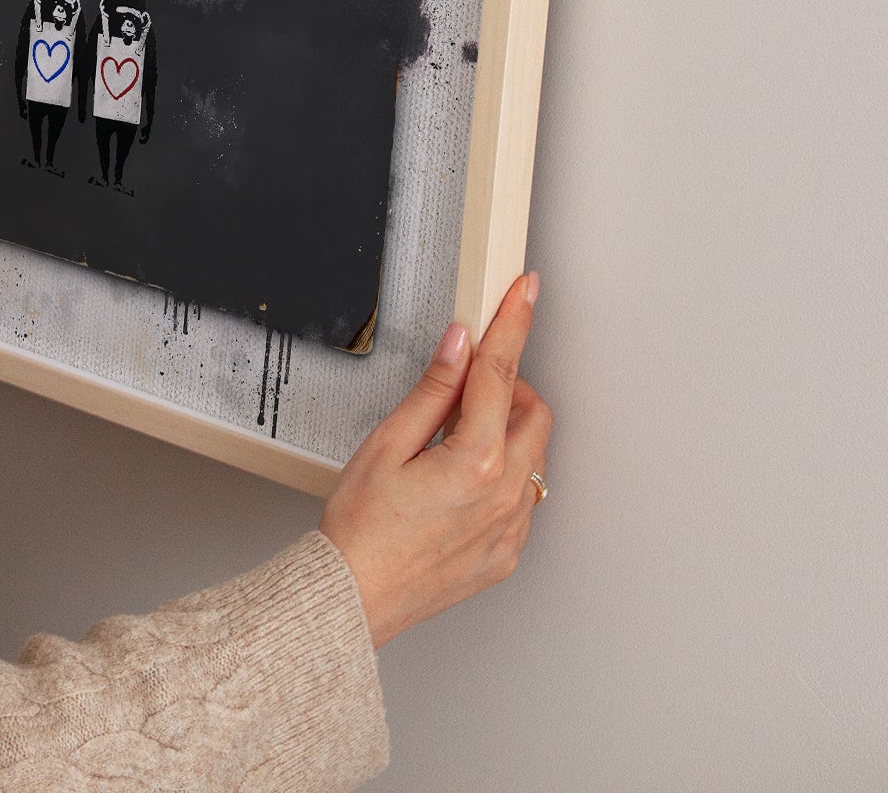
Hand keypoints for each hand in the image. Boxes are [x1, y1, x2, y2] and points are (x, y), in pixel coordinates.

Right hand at [319, 272, 551, 647]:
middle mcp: (505, 496)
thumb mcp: (385, 444)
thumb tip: (459, 345)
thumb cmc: (360, 526)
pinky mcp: (508, 553)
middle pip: (534, 412)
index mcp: (475, 461)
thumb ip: (432, 391)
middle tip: (466, 386)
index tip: (526, 292)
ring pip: (533, 457)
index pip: (501, 372)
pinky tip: (456, 483)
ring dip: (506, 432)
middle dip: (509, 386)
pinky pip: (523, 498)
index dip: (513, 323)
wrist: (354, 596)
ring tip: (451, 442)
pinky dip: (501, 474)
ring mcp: (512, 528)